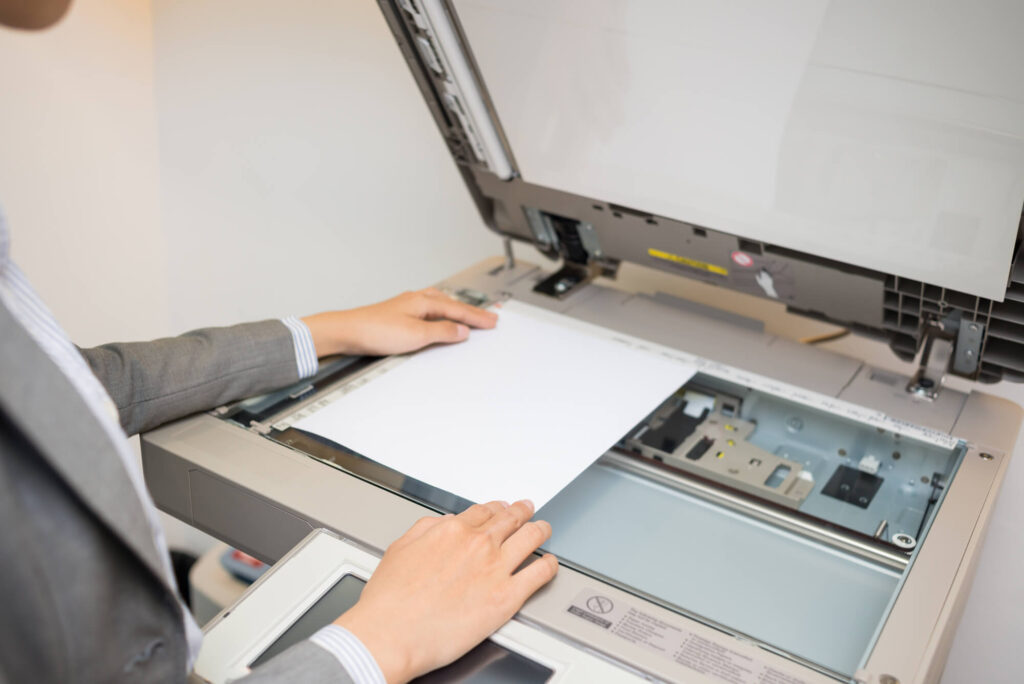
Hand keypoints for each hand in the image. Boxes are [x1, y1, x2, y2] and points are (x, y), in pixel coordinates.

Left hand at [301, 288, 497, 356]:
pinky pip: (428, 312)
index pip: (458, 310)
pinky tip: (437, 320)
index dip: (477, 317)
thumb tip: (461, 330)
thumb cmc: (375, 330)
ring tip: (469, 316)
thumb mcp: (416, 335)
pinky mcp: (397, 316)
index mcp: (423, 301)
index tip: (493, 322)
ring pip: (439, 305)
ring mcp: (406, 307)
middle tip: (488, 318)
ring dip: (456, 311)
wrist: (346, 331)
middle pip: (451, 304)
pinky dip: (441, 315)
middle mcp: (415, 300)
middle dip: (470, 312)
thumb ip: (442, 331)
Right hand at [334, 500, 557, 682]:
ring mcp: (496, 568)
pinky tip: (550, 564)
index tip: (501, 509)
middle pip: (511, 519)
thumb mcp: (401, 548)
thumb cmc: (390, 601)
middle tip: (527, 510)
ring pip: (531, 537)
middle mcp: (478, 544)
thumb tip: (442, 524)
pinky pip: (540, 573)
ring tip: (545, 530)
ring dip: (541, 530)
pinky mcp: (508, 597)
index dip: (496, 508)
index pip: (484, 511)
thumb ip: (425, 530)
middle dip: (522, 512)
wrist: (392, 634)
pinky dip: (550, 565)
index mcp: (452, 531)